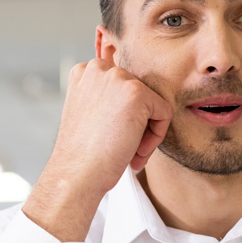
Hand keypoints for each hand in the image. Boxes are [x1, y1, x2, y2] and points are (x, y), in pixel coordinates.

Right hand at [23, 58, 171, 240]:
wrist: (77, 175)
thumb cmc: (84, 154)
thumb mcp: (90, 114)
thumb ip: (108, 97)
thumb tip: (135, 98)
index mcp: (84, 71)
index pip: (123, 88)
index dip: (122, 117)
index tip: (111, 138)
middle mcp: (99, 68)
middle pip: (139, 94)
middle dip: (136, 124)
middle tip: (122, 150)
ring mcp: (117, 78)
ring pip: (152, 104)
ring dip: (146, 132)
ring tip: (129, 152)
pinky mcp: (136, 92)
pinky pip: (164, 113)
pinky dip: (157, 136)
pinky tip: (135, 151)